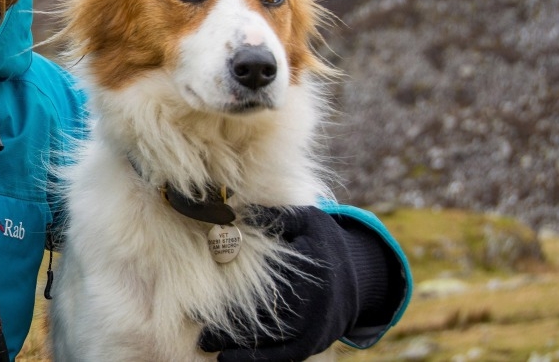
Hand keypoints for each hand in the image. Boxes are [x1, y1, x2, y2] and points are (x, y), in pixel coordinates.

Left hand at [198, 206, 359, 360]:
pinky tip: (228, 360)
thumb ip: (274, 216)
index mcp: (310, 268)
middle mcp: (315, 302)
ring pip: (271, 340)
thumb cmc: (322, 241)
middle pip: (265, 316)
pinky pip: (283, 356)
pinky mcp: (314, 342)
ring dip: (237, 345)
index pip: (267, 284)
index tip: (202, 294)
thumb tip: (233, 211)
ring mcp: (315, 327)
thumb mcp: (305, 219)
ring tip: (204, 343)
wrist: (362, 275)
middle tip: (196, 325)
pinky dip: (256, 360)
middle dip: (229, 324)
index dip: (233, 292)